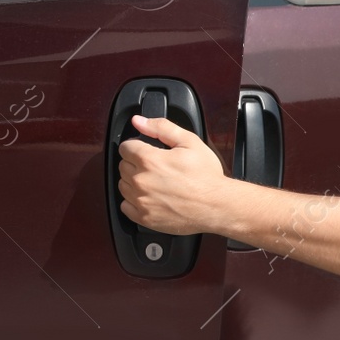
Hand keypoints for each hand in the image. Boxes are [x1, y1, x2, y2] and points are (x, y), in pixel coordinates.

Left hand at [118, 114, 227, 236]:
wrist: (216, 206)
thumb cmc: (206, 176)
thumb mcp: (189, 142)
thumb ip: (161, 127)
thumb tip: (139, 121)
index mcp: (149, 160)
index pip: (125, 147)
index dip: (136, 146)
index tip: (146, 150)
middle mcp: (141, 181)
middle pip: (123, 166)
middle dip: (135, 163)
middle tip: (155, 167)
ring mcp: (141, 201)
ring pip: (122, 185)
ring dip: (133, 182)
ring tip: (154, 182)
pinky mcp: (144, 218)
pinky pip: (125, 206)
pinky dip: (133, 202)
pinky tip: (150, 197)